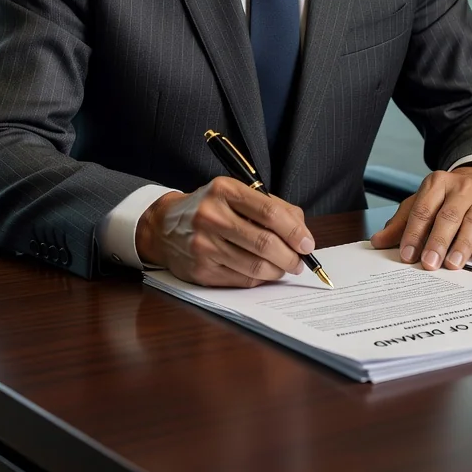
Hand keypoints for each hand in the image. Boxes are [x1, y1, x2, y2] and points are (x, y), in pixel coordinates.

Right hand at [135, 178, 315, 287]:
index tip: (307, 243)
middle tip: (299, 261)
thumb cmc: (210, 208)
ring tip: (284, 267)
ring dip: (278, 271)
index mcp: (224, 190)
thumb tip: (302, 233)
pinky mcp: (200, 270)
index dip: (295, 231)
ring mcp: (204, 245)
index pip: (270, 212)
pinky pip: (242, 280)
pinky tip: (263, 272)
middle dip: (291, 256)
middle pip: (265, 243)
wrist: (164, 226)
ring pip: (255, 266)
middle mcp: (211, 216)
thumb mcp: (236, 194)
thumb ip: (271, 207)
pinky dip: (259, 279)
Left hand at [369, 168, 471, 271]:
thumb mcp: (422, 203)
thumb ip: (401, 223)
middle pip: (448, 216)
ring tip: (452, 264)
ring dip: (462, 245)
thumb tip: (378, 242)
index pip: (423, 209)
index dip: (414, 233)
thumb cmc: (447, 199)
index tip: (407, 255)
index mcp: (437, 183)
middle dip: (437, 241)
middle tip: (429, 263)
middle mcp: (461, 188)